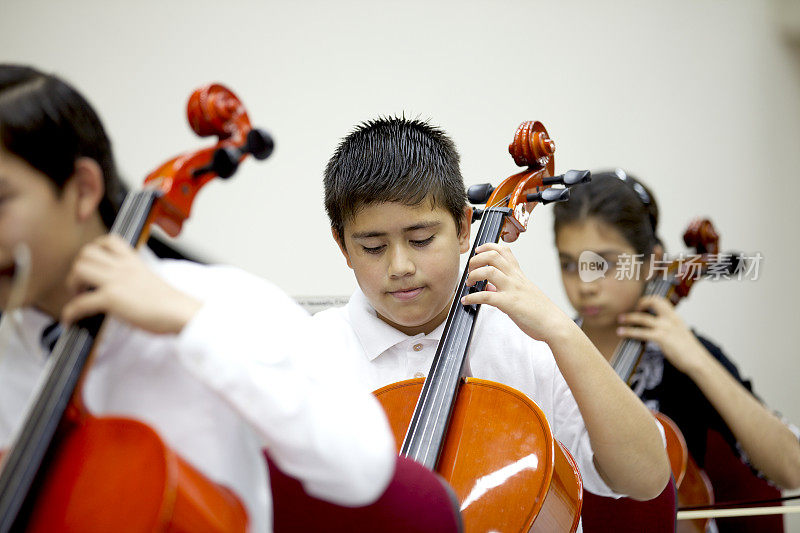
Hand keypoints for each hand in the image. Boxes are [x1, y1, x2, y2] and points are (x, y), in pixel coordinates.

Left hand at [62, 235, 200, 333]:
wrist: (179, 311)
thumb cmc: (170, 302)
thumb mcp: (151, 280)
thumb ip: (135, 278)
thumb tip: (123, 290)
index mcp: (134, 262)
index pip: (109, 240)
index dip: (94, 249)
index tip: (93, 262)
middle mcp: (123, 267)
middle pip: (86, 253)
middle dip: (78, 268)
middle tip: (83, 283)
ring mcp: (116, 281)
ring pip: (79, 269)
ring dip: (73, 284)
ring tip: (80, 296)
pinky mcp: (111, 299)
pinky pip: (80, 302)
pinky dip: (70, 312)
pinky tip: (72, 319)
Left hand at [460, 243, 569, 342]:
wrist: (554, 324)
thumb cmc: (541, 312)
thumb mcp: (523, 294)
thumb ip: (504, 289)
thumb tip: (488, 288)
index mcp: (519, 275)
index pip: (504, 251)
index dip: (488, 247)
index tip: (478, 251)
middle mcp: (515, 279)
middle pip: (493, 256)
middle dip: (476, 259)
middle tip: (470, 269)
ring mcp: (512, 290)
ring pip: (489, 271)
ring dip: (474, 274)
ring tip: (469, 282)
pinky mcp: (509, 304)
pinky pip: (486, 297)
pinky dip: (472, 297)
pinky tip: (466, 300)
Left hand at [617, 295, 708, 374]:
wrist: (698, 362)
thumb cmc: (690, 352)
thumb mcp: (680, 335)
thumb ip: (670, 330)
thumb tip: (658, 331)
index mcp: (676, 318)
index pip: (662, 301)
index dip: (649, 300)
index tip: (641, 305)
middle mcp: (671, 319)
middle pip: (654, 302)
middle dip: (641, 302)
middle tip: (633, 309)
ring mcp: (666, 328)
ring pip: (643, 318)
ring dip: (629, 318)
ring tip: (620, 319)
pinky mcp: (662, 338)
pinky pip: (641, 332)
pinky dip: (629, 331)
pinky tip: (621, 333)